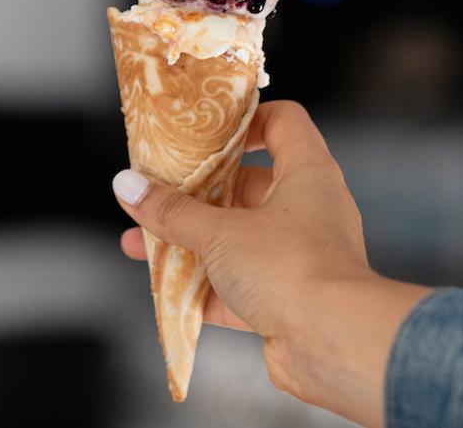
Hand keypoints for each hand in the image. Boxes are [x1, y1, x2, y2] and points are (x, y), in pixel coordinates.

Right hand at [112, 100, 429, 426]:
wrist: (334, 344)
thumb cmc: (292, 269)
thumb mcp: (220, 232)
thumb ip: (172, 211)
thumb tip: (128, 185)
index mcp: (307, 173)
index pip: (283, 122)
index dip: (244, 118)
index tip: (202, 129)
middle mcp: (308, 209)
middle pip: (247, 184)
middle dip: (195, 192)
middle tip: (155, 190)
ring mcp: (298, 255)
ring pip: (236, 238)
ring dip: (190, 241)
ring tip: (140, 243)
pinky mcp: (287, 298)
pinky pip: (237, 285)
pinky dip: (203, 286)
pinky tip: (165, 289)